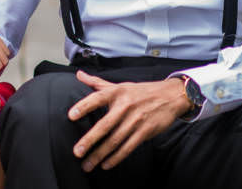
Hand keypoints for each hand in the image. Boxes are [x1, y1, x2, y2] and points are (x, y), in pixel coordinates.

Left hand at [67, 71, 189, 171]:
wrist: (170, 96)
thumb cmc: (140, 92)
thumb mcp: (120, 85)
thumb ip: (97, 82)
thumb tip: (78, 74)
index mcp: (117, 92)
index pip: (97, 97)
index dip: (84, 106)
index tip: (71, 116)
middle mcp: (125, 105)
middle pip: (105, 125)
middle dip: (90, 140)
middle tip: (77, 152)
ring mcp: (136, 120)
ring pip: (115, 140)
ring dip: (100, 155)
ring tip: (87, 165)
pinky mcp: (145, 131)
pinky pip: (128, 147)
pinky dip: (116, 158)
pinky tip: (105, 165)